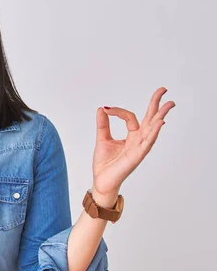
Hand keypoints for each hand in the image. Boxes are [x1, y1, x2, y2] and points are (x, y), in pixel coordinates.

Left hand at [91, 86, 175, 205]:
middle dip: (156, 104)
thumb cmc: (105, 163)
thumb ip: (103, 124)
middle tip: (163, 89)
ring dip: (161, 116)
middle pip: (150, 119)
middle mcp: (138, 140)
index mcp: (132, 136)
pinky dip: (154, 132)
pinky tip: (160, 122)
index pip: (130, 117)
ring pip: (153, 129)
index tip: (106, 109)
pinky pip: (147, 143)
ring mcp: (139, 148)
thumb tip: (102, 108)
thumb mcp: (102, 139)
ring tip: (169, 104)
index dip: (118, 111)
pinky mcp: (137, 156)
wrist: (101, 180)